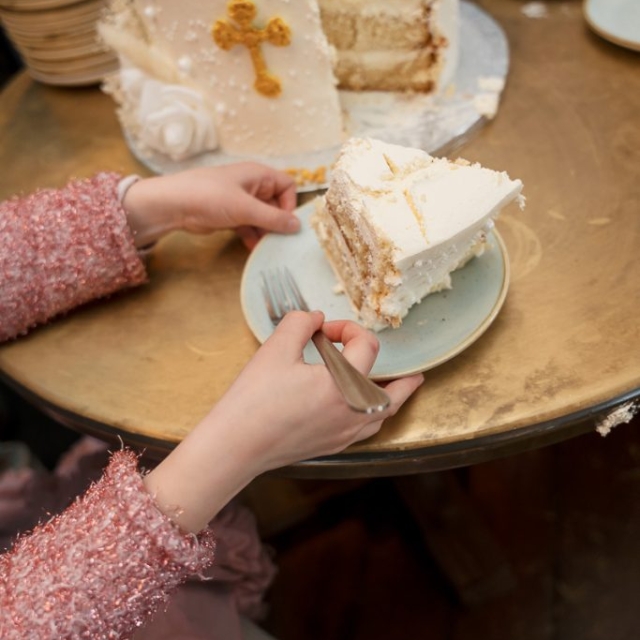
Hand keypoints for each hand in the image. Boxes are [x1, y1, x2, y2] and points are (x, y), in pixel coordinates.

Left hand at [122, 163, 297, 248]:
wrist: (173, 205)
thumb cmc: (209, 197)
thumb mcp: (245, 208)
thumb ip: (273, 218)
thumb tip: (298, 226)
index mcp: (258, 175)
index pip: (287, 186)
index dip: (290, 204)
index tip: (286, 223)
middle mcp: (252, 185)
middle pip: (276, 204)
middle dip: (278, 223)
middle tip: (280, 241)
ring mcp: (240, 200)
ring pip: (263, 217)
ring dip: (266, 232)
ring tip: (268, 248)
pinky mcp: (230, 214)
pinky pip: (249, 225)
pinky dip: (253, 236)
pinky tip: (253, 248)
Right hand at [144, 311, 423, 531]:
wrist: (235, 445)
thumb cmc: (254, 397)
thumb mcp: (275, 348)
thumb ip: (301, 322)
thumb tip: (317, 317)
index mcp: (344, 383)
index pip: (365, 345)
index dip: (347, 328)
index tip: (323, 329)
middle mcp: (353, 410)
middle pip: (393, 387)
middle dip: (397, 370)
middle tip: (408, 365)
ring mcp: (346, 432)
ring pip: (385, 413)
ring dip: (397, 396)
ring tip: (409, 386)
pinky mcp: (334, 445)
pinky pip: (368, 429)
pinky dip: (377, 415)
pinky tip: (371, 411)